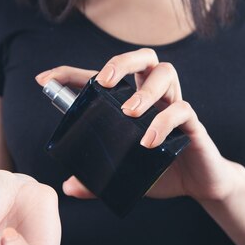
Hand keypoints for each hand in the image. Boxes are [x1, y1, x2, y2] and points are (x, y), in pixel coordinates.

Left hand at [35, 48, 244, 201]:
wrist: (201, 183)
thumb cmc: (162, 169)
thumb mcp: (125, 174)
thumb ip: (97, 180)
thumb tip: (68, 186)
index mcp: (134, 100)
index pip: (103, 77)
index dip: (72, 73)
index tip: (43, 79)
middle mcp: (154, 96)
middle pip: (144, 58)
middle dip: (122, 61)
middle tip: (104, 81)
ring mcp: (175, 105)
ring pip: (166, 73)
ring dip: (145, 89)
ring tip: (130, 113)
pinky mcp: (192, 124)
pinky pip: (182, 110)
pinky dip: (164, 121)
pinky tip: (149, 140)